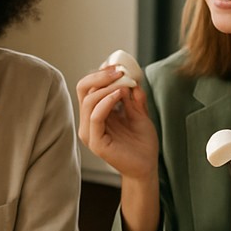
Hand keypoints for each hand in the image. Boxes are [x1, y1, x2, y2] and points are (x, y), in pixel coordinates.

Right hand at [76, 66, 158, 180]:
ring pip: (88, 100)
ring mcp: (90, 132)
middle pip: (83, 89)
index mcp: (96, 113)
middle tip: (119, 70)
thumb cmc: (142, 143)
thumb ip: (133, 97)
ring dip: (106, 87)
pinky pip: (95, 116)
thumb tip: (131, 77)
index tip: (117, 65)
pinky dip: (106, 101)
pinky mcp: (96, 142)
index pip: (88, 86)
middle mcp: (89, 121)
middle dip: (100, 76)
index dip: (100, 73)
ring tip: (123, 84)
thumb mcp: (139, 113)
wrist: (147, 166)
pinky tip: (120, 94)